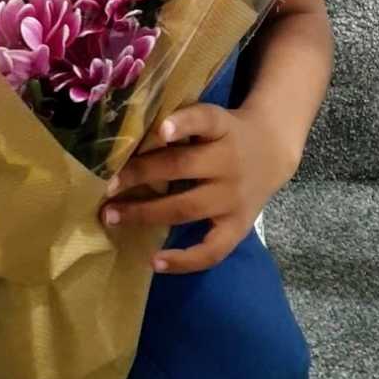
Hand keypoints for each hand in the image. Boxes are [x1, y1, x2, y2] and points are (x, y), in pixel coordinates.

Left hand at [99, 101, 299, 273]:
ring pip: (186, 208)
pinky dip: (183, 260)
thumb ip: (182, 123)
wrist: (271, 150)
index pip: (204, 120)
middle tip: (107, 185)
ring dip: (145, 213)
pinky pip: (211, 250)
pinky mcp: (239, 227)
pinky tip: (154, 261)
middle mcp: (229, 161)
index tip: (159, 130)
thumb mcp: (212, 118)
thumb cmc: (225, 133)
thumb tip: (128, 136)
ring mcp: (234, 197)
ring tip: (112, 216)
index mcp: (221, 127)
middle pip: (181, 167)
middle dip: (140, 175)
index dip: (182, 124)